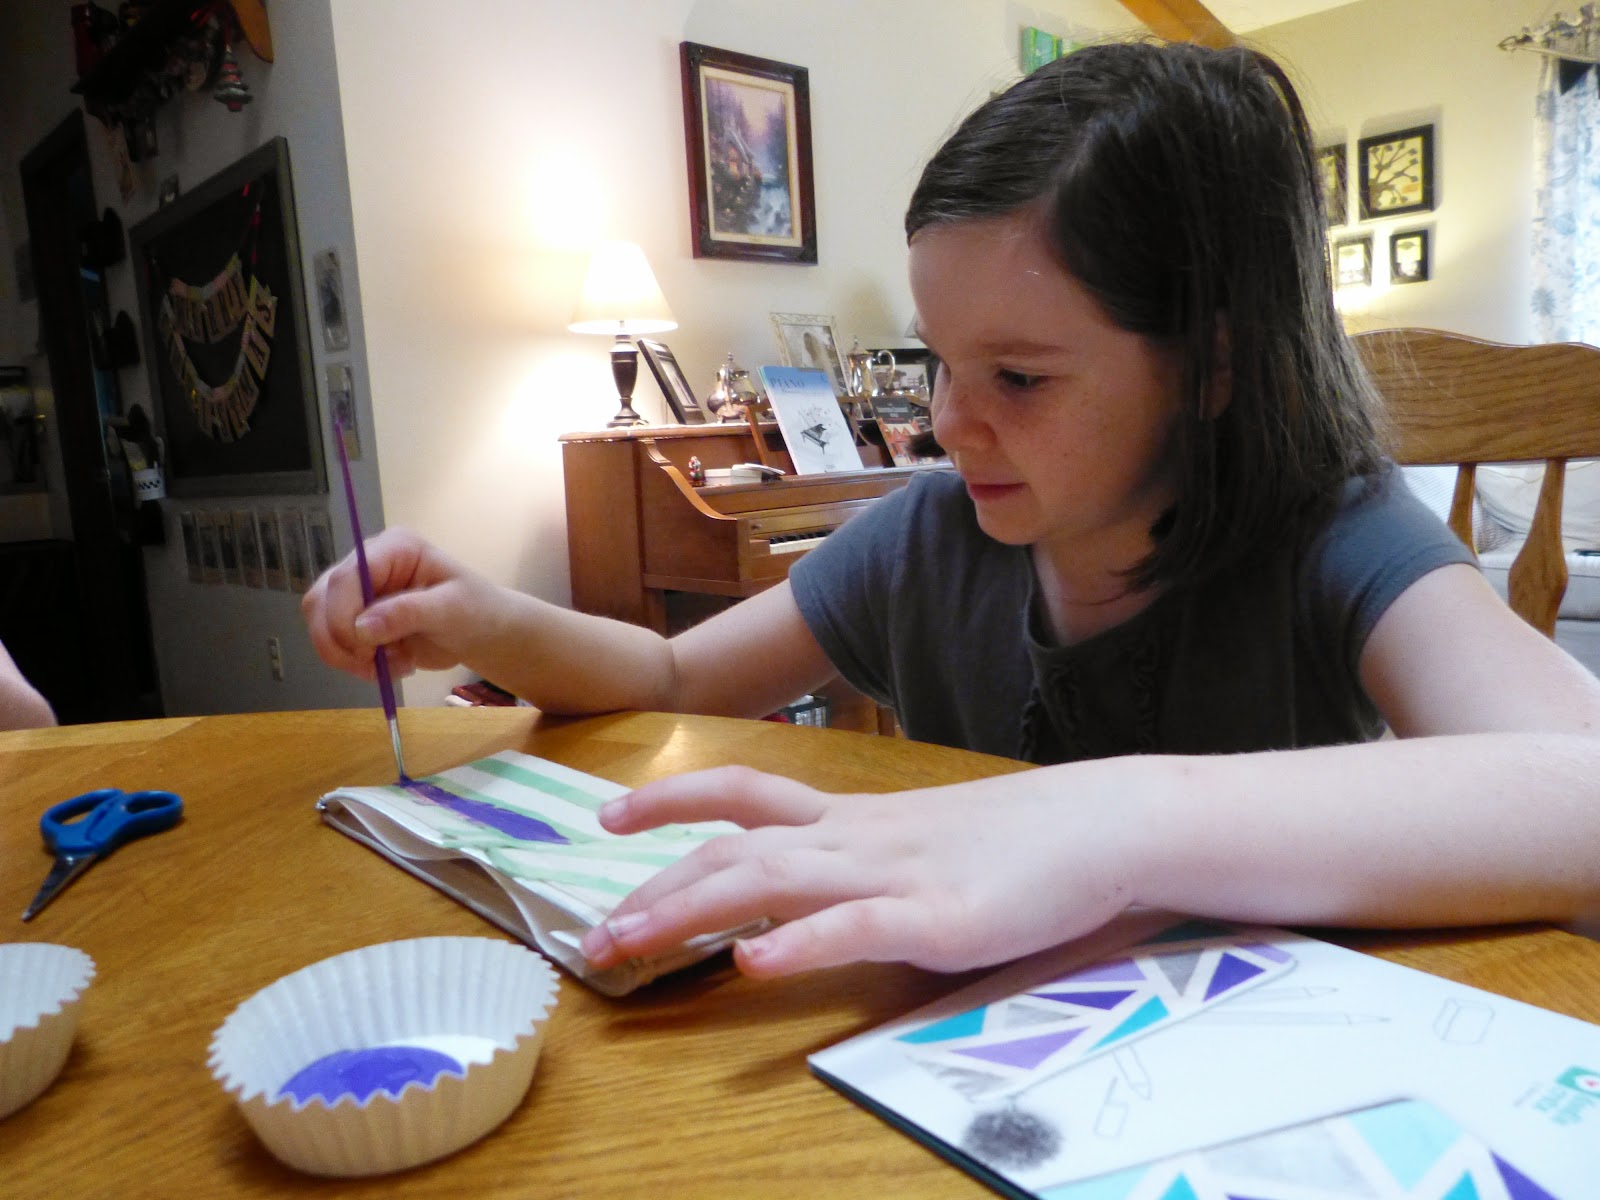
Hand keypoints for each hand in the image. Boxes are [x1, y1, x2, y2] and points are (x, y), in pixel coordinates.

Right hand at [302, 528, 502, 680]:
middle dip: (342, 640)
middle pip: (321, 599)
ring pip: (320, 623)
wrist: (481, 633)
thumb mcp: (451, 610)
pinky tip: (390, 667)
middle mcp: (368, 563)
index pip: (347, 576)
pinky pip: (334, 643)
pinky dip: (355, 664)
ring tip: (390, 666)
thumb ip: (408, 613)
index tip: (366, 647)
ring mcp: (358, 592)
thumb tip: (362, 627)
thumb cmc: (475, 611)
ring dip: (347, 656)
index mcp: (394, 548)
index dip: (344, 614)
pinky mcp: (355, 619)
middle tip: (374, 663)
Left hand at [579, 765, 1138, 977]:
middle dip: (654, 891)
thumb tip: (806, 890)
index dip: (671, 799)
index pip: (743, 794)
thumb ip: (863, 860)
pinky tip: (752, 961)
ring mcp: (894, 873)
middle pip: (734, 850)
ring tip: (629, 945)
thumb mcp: (923, 841)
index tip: (609, 815)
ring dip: (688, 911)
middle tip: (591, 936)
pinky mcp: (940, 918)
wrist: (1107, 822)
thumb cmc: (1020, 839)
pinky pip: (856, 927)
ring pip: (771, 880)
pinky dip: (798, 942)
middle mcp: (856, 837)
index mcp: (853, 817)